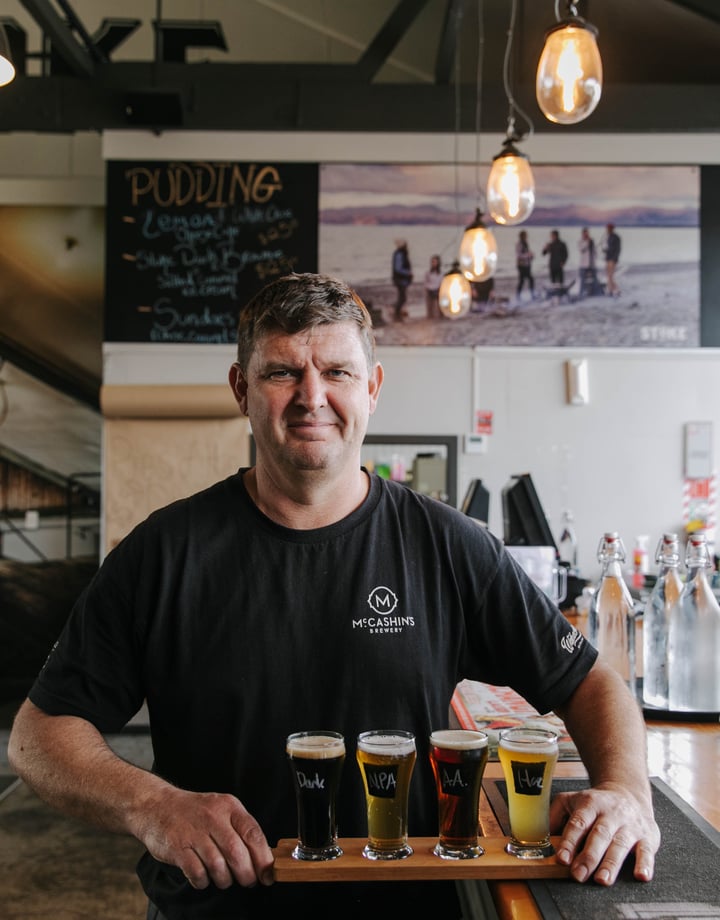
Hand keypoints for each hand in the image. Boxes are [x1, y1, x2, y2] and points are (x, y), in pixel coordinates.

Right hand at [134, 785, 274, 889]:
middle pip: (238, 854)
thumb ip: (240, 829)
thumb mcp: (221, 809)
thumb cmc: (195, 812)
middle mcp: (213, 817)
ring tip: (224, 878)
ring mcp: (194, 832)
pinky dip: (204, 881)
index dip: (264, 858)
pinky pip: (197, 873)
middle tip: (247, 881)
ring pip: (218, 866)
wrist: (157, 805)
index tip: (268, 874)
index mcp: (229, 806)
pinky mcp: (178, 847)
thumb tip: (263, 858)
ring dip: (225, 880)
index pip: (253, 834)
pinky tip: (204, 877)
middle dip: (246, 874)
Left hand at [550, 782, 659, 884]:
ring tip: (602, 879)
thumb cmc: (596, 803)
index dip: (570, 841)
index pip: (578, 823)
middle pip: (599, 835)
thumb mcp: (571, 800)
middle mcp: (611, 813)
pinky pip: (647, 851)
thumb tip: (541, 836)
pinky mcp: (647, 836)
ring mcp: (630, 825)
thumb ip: (555, 815)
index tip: (562, 858)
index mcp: (590, 804)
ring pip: (620, 844)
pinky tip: (641, 875)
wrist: (627, 792)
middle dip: (588, 856)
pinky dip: (645, 864)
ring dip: (611, 863)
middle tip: (578, 874)